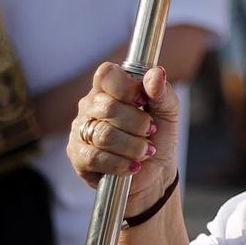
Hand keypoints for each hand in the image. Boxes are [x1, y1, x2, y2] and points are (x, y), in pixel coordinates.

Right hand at [67, 64, 179, 216]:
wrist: (156, 170)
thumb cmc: (158, 135)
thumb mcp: (168, 111)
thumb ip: (162, 91)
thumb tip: (156, 73)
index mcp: (110, 87)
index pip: (106, 74)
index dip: (127, 88)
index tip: (144, 101)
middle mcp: (90, 105)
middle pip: (108, 107)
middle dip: (137, 124)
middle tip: (150, 132)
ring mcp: (80, 130)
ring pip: (103, 135)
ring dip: (133, 146)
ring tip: (145, 151)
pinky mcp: (77, 156)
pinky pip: (95, 157)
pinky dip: (120, 163)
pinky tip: (133, 165)